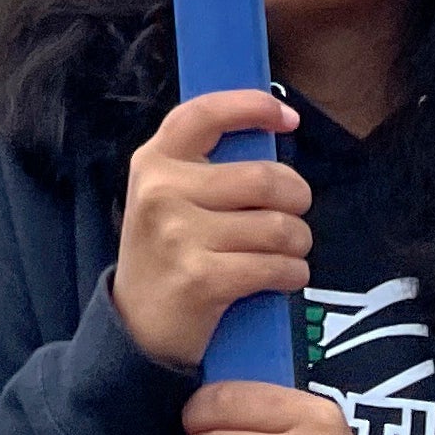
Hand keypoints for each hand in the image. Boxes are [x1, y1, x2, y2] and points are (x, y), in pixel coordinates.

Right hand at [109, 91, 307, 370]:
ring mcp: (179, 236)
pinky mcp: (201, 279)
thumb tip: (271, 133)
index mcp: (154, 161)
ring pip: (279, 226)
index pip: (206, 114)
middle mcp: (161, 191)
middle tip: (294, 211)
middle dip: (296, 197)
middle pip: (264, 178)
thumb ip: (207, 166)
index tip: (288, 118)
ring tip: (285, 251)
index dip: (252, 107)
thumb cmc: (167, 252)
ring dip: (298, 243)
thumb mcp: (168, 196)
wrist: (137, 327)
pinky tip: (281, 276)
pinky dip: (292, 273)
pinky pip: (276, 266)